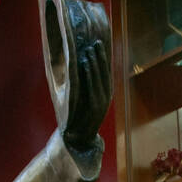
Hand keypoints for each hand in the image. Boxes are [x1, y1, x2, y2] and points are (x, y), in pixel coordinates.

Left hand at [63, 36, 110, 152]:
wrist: (78, 140)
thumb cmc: (75, 118)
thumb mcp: (79, 98)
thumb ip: (81, 84)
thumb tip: (76, 65)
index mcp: (103, 93)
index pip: (105, 72)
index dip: (103, 57)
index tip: (99, 43)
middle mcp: (105, 96)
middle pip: (104, 72)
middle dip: (101, 56)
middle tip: (95, 41)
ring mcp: (102, 103)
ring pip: (99, 78)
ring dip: (94, 63)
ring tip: (89, 49)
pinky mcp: (95, 108)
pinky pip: (93, 87)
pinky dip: (89, 75)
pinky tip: (85, 63)